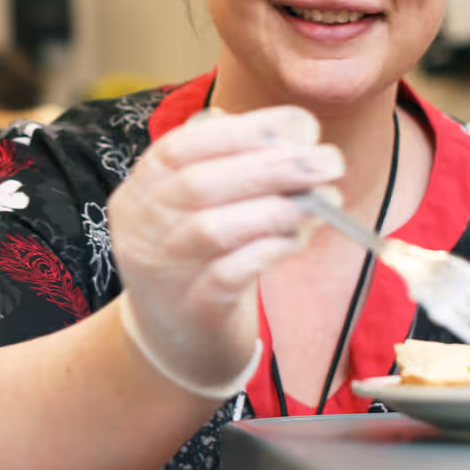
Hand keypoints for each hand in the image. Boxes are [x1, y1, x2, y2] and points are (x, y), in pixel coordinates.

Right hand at [109, 105, 341, 392]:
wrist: (176, 343)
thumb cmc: (200, 260)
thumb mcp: (198, 205)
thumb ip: (228, 162)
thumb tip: (288, 129)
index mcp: (140, 192)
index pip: (180, 146)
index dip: (243, 131)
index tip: (300, 125)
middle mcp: (141, 229)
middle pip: (199, 184)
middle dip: (273, 166)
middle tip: (329, 161)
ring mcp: (162, 272)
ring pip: (215, 228)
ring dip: (279, 208)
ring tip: (327, 200)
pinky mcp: (192, 310)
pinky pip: (231, 274)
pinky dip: (270, 250)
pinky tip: (299, 239)